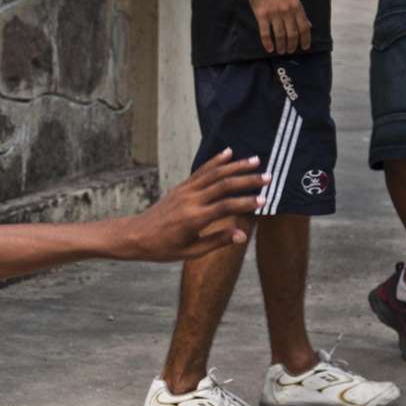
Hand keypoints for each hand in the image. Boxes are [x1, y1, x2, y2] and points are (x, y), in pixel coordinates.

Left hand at [122, 150, 267, 261]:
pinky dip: (216, 161)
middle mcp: (190, 201)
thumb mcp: (190, 252)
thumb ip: (216, 241)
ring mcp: (185, 191)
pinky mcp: (181, 187)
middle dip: (247, 180)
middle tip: (269, 177)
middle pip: (223, 185)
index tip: (264, 201)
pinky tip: (229, 153)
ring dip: (236, 166)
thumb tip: (241, 235)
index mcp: (194, 219)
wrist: (136, 236)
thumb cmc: (163, 248)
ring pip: (214, 174)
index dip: (246, 203)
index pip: (226, 207)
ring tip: (256, 160)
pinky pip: (201, 171)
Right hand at [247, 0, 311, 54]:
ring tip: (281, 51)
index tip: (305, 47)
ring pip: (280, 35)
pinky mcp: (262, 16)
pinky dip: (268, 43)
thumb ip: (300, 13)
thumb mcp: (294, 0)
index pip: (304, 27)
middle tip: (290, 51)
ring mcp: (274, 14)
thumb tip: (308, 25)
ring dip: (281, 46)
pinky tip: (269, 49)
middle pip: (292, 33)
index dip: (305, 39)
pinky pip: (265, 33)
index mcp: (296, 7)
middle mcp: (287, 11)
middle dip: (292, 45)